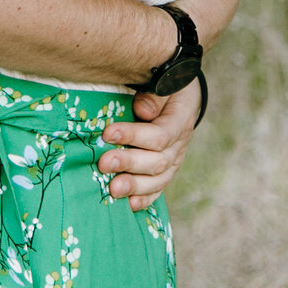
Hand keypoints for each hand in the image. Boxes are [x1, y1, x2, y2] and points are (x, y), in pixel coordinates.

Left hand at [99, 79, 200, 210]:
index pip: (159, 134)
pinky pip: (158, 189)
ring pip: (158, 179)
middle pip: (157, 161)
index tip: (108, 133)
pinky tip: (129, 204)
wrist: (183, 97)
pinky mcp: (166, 171)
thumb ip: (154, 96)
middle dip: (129, 163)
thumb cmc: (166, 86)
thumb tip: (142, 110)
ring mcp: (174, 160)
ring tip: (113, 189)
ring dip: (135, 186)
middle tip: (104, 163)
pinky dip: (145, 198)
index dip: (133, 136)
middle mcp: (179, 144)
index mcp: (180, 120)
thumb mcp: (165, 82)